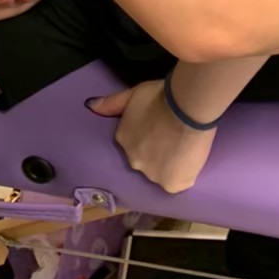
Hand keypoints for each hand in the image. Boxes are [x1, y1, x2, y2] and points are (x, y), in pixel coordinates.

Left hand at [89, 80, 215, 193]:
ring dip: (169, 163)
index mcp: (123, 139)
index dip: (147, 136)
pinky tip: (189, 160)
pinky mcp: (172, 184)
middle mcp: (133, 161)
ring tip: (183, 147)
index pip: (133, 142)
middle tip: (172, 136)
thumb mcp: (133, 94)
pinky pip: (177, 182)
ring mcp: (152, 175)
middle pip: (145, 160)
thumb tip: (89, 105)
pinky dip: (183, 173)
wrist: (186, 108)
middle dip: (156, 151)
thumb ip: (112, 103)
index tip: (159, 127)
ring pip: (161, 172)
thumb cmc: (161, 97)